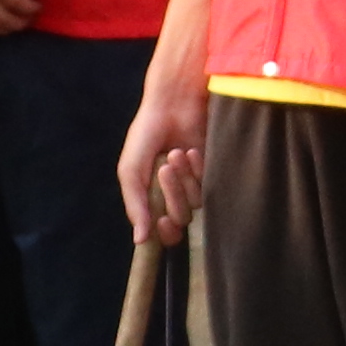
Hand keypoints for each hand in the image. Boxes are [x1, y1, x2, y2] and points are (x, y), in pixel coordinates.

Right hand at [117, 3, 212, 240]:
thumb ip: (135, 205)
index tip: (161, 222)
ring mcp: (197, 186)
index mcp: (154, 199)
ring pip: (196, 205)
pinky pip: (210, 187)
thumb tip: (139, 241)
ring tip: (176, 153)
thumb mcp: (131, 170)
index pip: (163, 232)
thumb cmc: (147, 134)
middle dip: (172, 196)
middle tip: (165, 169)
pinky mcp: (214, 173)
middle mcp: (176, 197)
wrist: (172, 104)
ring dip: (183, 180)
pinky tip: (192, 151)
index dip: (165, 234)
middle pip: (180, 219)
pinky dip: (198, 170)